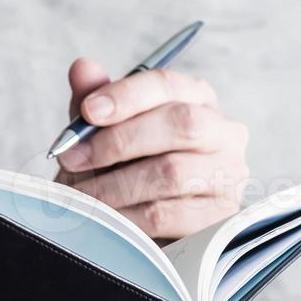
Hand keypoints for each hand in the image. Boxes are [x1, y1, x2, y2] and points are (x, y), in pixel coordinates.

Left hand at [54, 58, 249, 241]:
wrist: (138, 232)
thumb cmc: (122, 173)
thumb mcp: (101, 135)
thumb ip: (93, 102)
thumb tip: (82, 67)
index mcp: (196, 100)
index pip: (168, 84)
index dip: (126, 95)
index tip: (88, 111)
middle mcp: (223, 133)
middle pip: (181, 124)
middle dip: (119, 140)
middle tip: (74, 158)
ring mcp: (227, 177)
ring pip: (172, 172)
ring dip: (115, 185)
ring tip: (82, 194)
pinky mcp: (218, 218)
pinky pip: (167, 213)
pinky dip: (126, 216)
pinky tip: (105, 219)